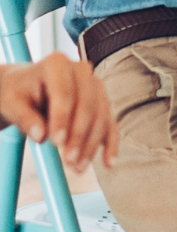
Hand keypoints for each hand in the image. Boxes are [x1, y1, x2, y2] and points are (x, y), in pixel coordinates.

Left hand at [0, 53, 118, 171]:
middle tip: (68, 159)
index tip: (56, 141)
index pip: (64, 91)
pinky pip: (110, 124)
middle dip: (79, 135)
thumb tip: (40, 136)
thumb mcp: (10, 103)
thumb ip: (24, 118)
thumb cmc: (18, 94)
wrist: (27, 90)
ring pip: (101, 116)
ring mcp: (95, 87)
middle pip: (87, 104)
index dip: (62, 117)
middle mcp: (81, 71)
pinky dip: (110, 144)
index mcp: (57, 64)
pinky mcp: (102, 103)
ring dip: (92, 144)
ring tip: (77, 167)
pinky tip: (108, 162)